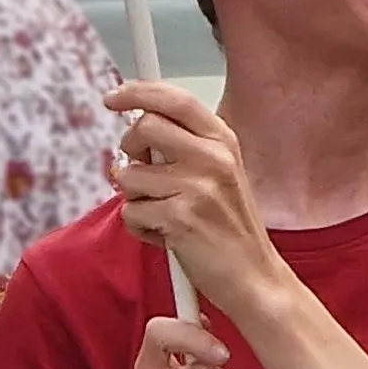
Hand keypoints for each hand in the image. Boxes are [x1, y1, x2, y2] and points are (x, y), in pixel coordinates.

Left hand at [105, 83, 283, 309]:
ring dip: (134, 197)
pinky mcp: (181, 218)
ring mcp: (198, 187)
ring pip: (129, 174)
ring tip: (162, 214)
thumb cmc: (230, 228)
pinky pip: (131, 212)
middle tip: (138, 169)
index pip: (176, 100)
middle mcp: (214, 158)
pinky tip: (166, 236)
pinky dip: (139, 227)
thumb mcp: (220, 174)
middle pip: (145, 127)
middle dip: (129, 148)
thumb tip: (138, 127)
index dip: (138, 92)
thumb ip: (186, 146)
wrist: (253, 277)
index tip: (113, 97)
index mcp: (224, 141)